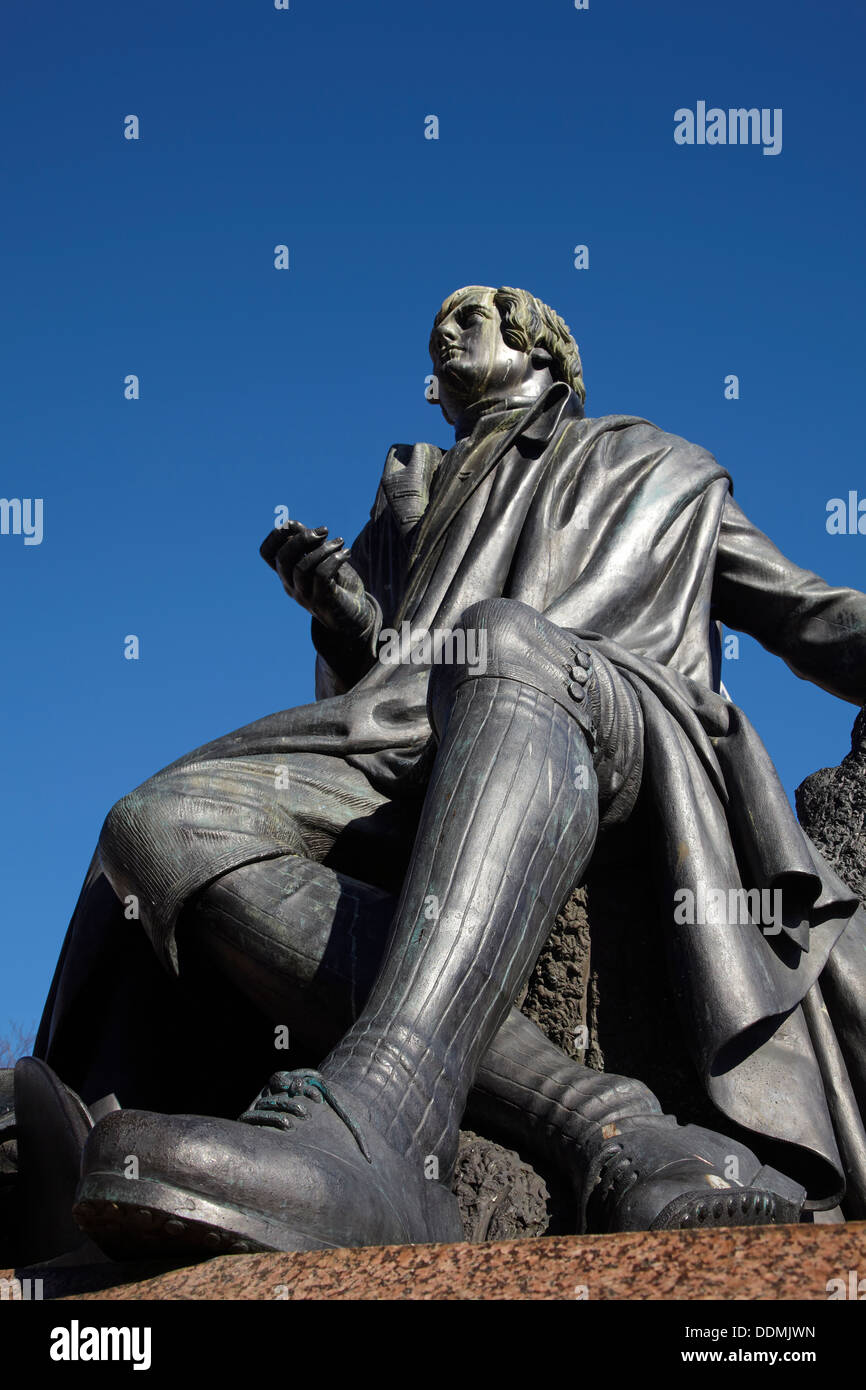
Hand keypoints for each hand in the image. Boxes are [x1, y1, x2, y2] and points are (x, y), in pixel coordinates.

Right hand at [260, 520, 373, 636]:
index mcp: (286, 574)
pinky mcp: (322, 602)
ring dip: (323, 548)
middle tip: (324, 531)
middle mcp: (291, 586)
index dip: (277, 534)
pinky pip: (321, 575)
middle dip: (302, 538)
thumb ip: (309, 544)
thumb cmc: (337, 584)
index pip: (266, 553)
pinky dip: (334, 559)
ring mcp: (305, 596)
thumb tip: (293, 524)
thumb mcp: (322, 559)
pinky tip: (346, 554)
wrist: (355, 617)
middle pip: (283, 558)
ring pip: (302, 567)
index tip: (298, 525)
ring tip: (340, 543)